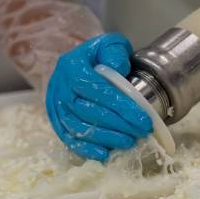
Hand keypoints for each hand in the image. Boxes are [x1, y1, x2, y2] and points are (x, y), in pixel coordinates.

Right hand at [45, 33, 152, 161]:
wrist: (78, 61)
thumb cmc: (98, 55)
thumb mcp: (108, 44)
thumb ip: (115, 53)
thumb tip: (119, 70)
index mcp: (72, 66)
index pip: (99, 90)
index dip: (123, 107)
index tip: (144, 120)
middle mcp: (59, 86)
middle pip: (89, 111)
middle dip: (118, 125)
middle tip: (140, 133)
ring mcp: (55, 105)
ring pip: (78, 127)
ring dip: (105, 138)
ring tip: (128, 142)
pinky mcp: (55, 120)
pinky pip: (68, 138)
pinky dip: (86, 149)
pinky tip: (104, 154)